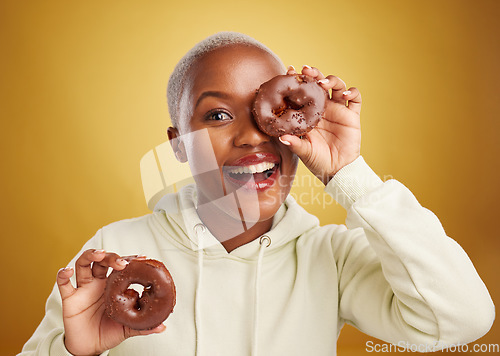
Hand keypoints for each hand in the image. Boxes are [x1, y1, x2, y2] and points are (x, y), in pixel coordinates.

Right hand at [56, 249, 164, 355]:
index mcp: (112, 285)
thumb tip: (163, 327)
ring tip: (99, 254)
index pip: (120, 266)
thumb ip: (144, 326)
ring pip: (83, 264)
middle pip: (102, 261)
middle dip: (111, 257)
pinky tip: (68, 271)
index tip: (142, 258)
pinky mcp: (70, 298)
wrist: (89, 347)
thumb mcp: (128, 328)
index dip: (130, 260)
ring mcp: (83, 289)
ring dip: (90, 256)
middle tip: (121, 263)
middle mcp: (97, 283)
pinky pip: (63, 284)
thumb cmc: (109, 332)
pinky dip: (63, 274)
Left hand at [279, 65, 360, 184]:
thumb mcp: (304, 152)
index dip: (297, 81)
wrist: (337, 170)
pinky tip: (345, 95)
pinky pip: (356, 98)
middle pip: (320, 84)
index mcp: (309, 113)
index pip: (303, 92)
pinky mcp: (352, 115)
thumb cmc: (317, 161)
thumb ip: (294, 143)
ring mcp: (338, 110)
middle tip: (306, 70)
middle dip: (314, 74)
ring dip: (332, 80)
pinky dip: (352, 92)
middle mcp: (323, 108)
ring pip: (337, 86)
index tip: (289, 72)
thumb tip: (281, 137)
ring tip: (324, 83)